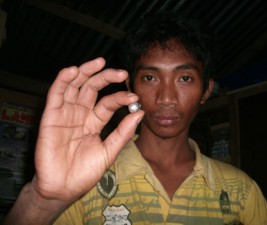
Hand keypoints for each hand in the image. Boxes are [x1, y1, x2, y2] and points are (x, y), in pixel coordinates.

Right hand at [32, 57, 143, 203]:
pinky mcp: (50, 117)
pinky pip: (55, 95)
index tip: (134, 96)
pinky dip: (62, 81)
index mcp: (94, 122)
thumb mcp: (108, 151)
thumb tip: (140, 113)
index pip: (108, 103)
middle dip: (105, 77)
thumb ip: (123, 133)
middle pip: (92, 89)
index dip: (120, 98)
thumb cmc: (85, 172)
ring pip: (74, 86)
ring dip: (85, 72)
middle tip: (121, 73)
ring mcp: (65, 114)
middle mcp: (80, 114)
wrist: (63, 188)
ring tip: (98, 62)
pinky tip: (72, 71)